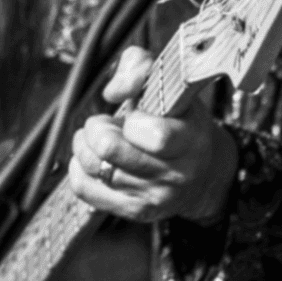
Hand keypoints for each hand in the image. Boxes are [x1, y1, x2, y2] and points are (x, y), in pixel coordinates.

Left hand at [67, 46, 238, 223]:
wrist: (203, 172)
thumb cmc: (180, 120)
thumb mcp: (170, 84)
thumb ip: (140, 68)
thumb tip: (113, 91)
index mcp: (190, 139)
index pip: (155, 136)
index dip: (131, 121)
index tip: (132, 115)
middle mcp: (176, 174)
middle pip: (110, 151)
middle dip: (96, 128)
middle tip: (103, 123)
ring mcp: (155, 197)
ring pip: (94, 168)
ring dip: (85, 146)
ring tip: (97, 137)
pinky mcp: (135, 211)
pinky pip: (85, 190)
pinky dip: (78, 169)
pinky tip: (90, 158)